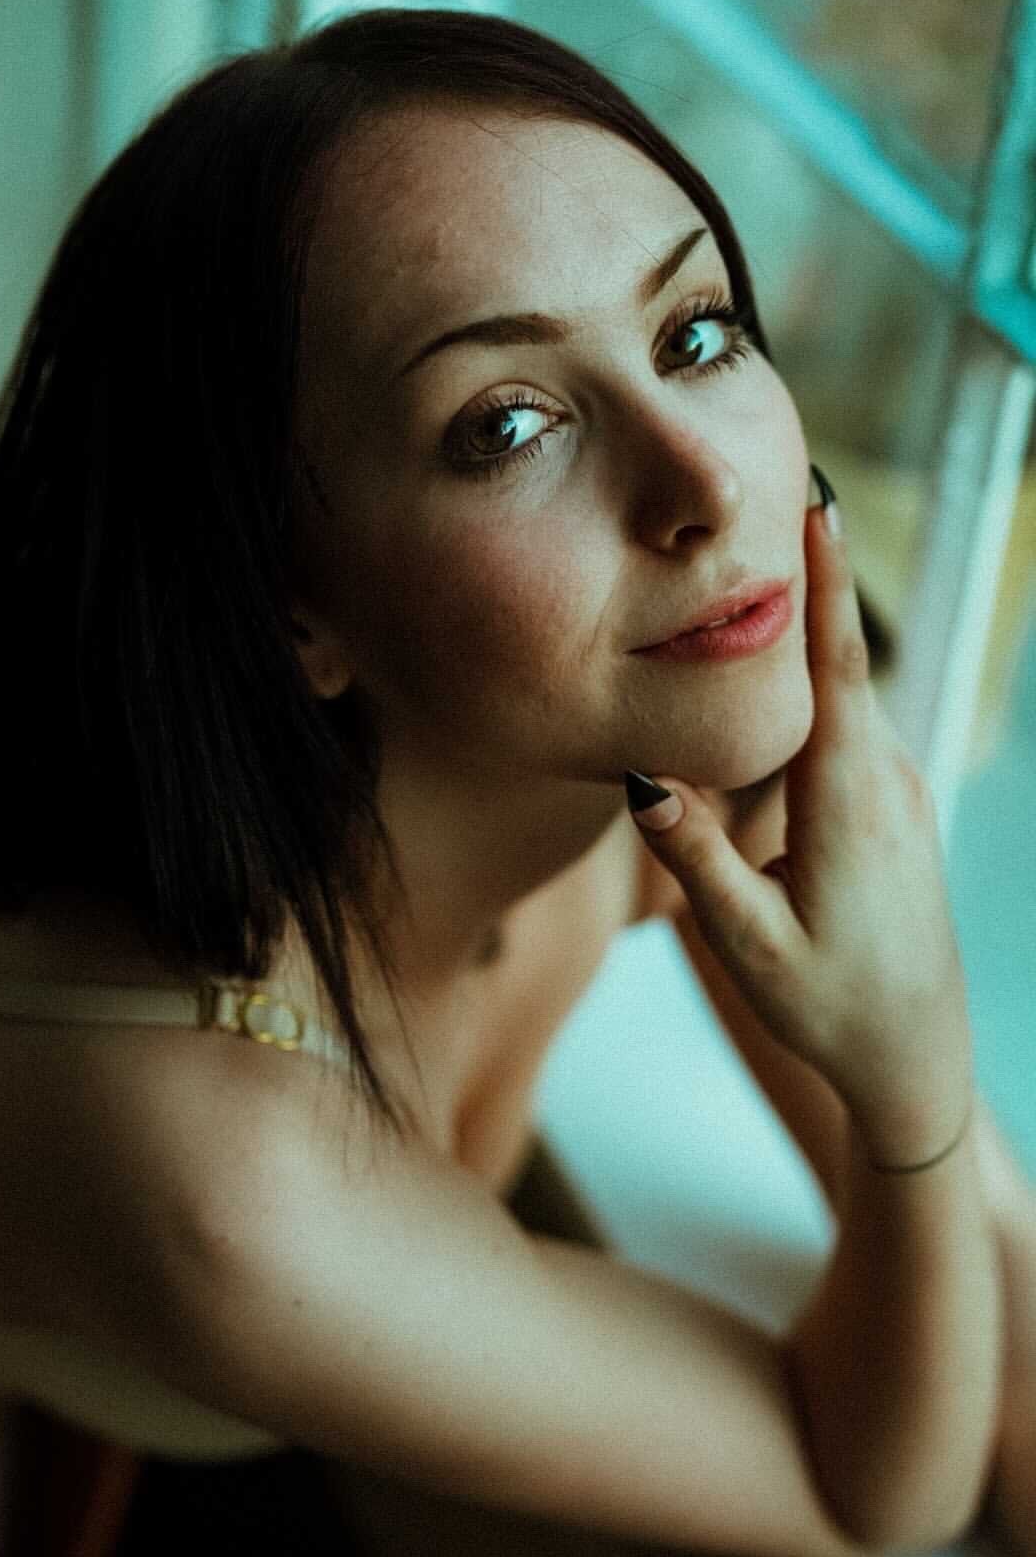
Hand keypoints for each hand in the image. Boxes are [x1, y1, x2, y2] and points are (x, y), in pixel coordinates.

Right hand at [627, 499, 972, 1151]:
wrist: (915, 1056)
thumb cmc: (830, 1005)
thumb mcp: (747, 943)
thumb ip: (695, 857)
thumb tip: (641, 776)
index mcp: (851, 801)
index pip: (839, 669)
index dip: (827, 584)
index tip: (821, 506)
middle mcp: (887, 781)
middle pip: (841, 662)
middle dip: (807, 582)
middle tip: (771, 500)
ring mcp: (900, 792)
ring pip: (843, 698)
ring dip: (805, 642)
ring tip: (757, 571)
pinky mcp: (895, 808)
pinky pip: (849, 730)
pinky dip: (815, 693)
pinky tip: (775, 682)